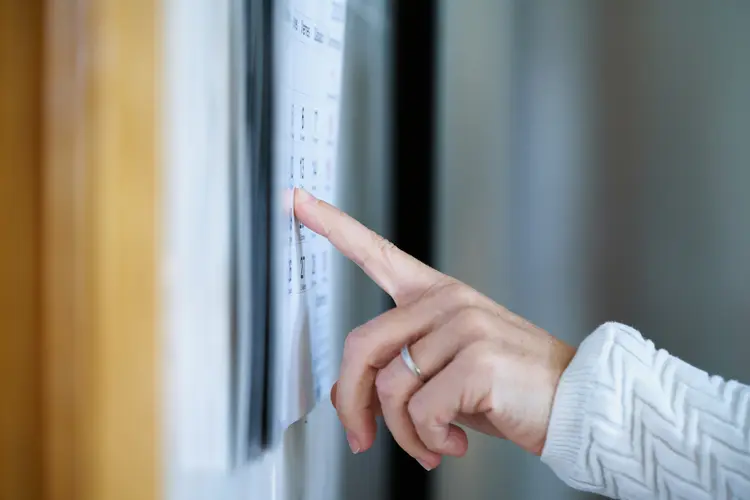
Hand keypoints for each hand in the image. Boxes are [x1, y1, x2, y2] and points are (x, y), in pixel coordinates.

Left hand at [294, 189, 575, 469]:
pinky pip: (420, 410)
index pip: (377, 253)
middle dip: (352, 401)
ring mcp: (463, 325)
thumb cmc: (507, 386)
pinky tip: (454, 442)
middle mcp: (447, 302)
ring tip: (429, 443)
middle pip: (362, 344)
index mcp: (436, 295)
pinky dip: (429, 440)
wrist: (572, 402)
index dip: (334, 226)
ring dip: (403, 433)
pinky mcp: (477, 359)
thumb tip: (345, 395)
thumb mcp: (443, 374)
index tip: (298, 200)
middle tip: (360, 436)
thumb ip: (395, 372)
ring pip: (390, 387)